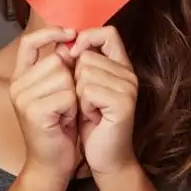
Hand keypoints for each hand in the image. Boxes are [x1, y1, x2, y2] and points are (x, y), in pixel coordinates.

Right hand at [8, 27, 78, 183]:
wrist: (52, 161)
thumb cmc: (58, 124)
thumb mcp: (57, 89)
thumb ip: (59, 66)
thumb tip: (68, 42)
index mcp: (20, 77)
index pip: (28, 42)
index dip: (49, 33)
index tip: (70, 33)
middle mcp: (17, 85)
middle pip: (56, 60)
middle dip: (70, 79)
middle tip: (65, 102)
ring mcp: (23, 98)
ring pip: (64, 76)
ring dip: (73, 95)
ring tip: (65, 111)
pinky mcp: (34, 111)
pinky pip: (67, 95)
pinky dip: (73, 108)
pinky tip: (65, 120)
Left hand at [69, 26, 138, 176]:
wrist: (106, 157)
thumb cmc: (92, 123)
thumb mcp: (82, 88)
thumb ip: (77, 64)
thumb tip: (61, 44)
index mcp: (121, 66)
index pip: (108, 33)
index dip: (87, 38)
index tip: (74, 53)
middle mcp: (128, 73)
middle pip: (88, 57)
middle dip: (76, 80)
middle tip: (87, 102)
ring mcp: (128, 87)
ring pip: (85, 73)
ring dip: (79, 95)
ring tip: (89, 110)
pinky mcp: (123, 102)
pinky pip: (88, 90)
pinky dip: (83, 106)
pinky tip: (92, 117)